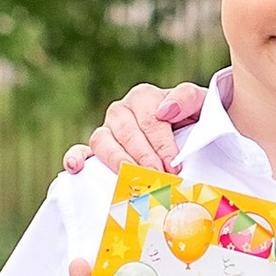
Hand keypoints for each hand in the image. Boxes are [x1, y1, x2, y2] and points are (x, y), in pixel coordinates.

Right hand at [63, 81, 205, 177]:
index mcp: (143, 97)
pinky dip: (76, 157)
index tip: (174, 165)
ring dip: (118, 161)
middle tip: (158, 178)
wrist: (187, 131)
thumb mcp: (199, 103)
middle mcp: (121, 111)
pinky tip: (77, 168)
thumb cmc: (192, 119)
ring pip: (103, 142)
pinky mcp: (98, 148)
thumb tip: (164, 110)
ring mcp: (107, 129)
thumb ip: (187, 98)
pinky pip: (81, 150)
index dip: (163, 145)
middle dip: (145, 158)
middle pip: (128, 134)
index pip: (150, 121)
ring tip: (133, 178)